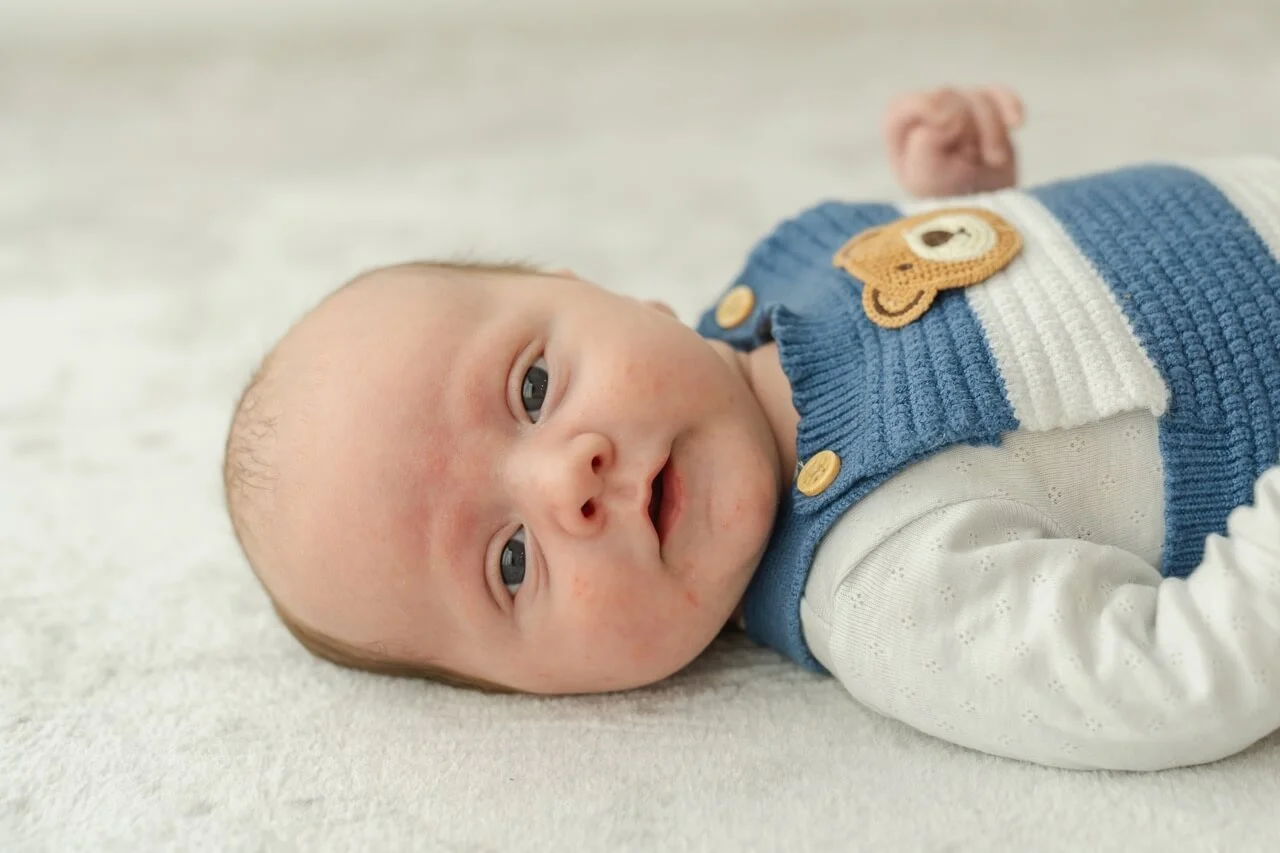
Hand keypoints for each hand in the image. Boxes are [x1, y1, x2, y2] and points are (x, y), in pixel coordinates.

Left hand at [884, 86, 1023, 197]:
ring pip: (977, 98)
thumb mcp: (926, 179)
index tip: (954, 125)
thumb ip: (926, 143)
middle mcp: (924, 117)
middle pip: (947, 97)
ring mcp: (956, 111)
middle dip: (967, 125)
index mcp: (900, 132)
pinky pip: (997, 95)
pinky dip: (1009, 105)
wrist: (983, 218)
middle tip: (973, 156)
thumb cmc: (944, 202)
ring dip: (991, 129)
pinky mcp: (985, 114)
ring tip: (993, 159)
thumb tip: (950, 116)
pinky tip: (1016, 123)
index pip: (906, 104)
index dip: (930, 107)